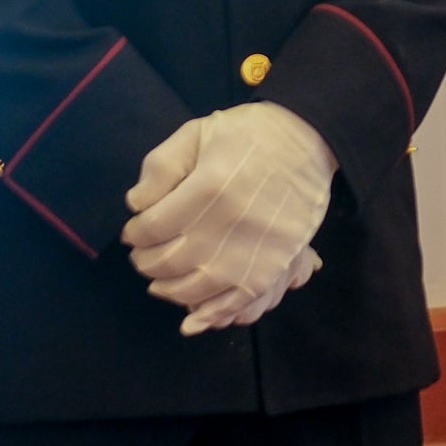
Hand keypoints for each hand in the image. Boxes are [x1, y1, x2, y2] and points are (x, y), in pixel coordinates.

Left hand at [122, 103, 336, 334]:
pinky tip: (194, 314)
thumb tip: (136, 205)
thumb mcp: (198, 131)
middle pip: (167, 261)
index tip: (135, 230)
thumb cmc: (250, 134)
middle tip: (145, 252)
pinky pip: (235, 300)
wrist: (310, 137)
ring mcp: (254, 249)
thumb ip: (161, 165)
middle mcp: (228, 223)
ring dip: (169, 288)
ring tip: (163, 279)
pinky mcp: (274, 265)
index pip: (150, 227)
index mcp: (208, 187)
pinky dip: (210, 312)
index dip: (135, 233)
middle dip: (145, 260)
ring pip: (194, 288)